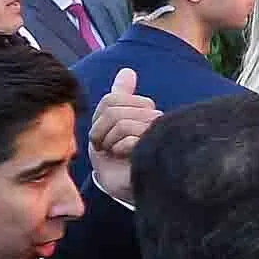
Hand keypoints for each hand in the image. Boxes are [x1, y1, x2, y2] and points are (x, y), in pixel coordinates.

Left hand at [85, 68, 157, 203]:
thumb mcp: (109, 127)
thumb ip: (118, 99)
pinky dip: (120, 150)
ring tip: (116, 154)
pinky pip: (130, 138)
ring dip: (111, 143)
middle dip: (102, 132)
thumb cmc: (116, 160)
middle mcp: (155, 119)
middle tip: (107, 148)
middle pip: (115, 110)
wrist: (123, 187)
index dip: (100, 119)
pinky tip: (127, 159)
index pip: (114, 99)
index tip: (102, 137)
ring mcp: (159, 132)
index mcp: (143, 111)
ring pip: (121, 123)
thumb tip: (128, 71)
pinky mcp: (158, 146)